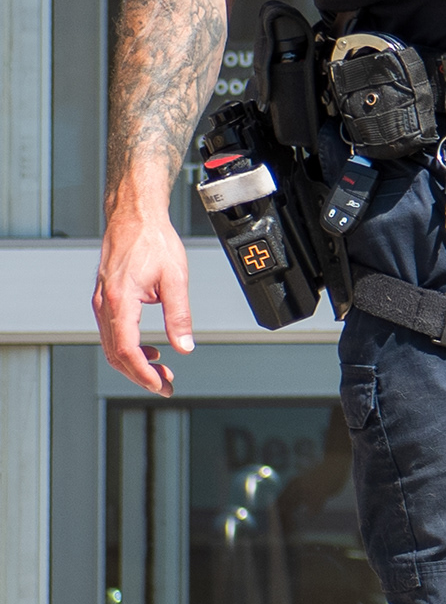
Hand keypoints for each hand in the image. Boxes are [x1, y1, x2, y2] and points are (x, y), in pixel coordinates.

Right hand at [92, 199, 194, 395]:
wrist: (134, 217)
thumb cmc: (153, 241)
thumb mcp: (175, 278)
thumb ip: (180, 315)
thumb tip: (185, 346)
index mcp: (119, 300)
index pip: (126, 349)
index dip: (143, 373)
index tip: (161, 386)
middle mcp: (104, 304)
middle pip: (115, 353)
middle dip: (140, 375)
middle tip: (166, 385)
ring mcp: (102, 302)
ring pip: (112, 345)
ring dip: (136, 363)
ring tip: (162, 372)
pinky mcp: (106, 299)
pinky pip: (113, 332)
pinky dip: (130, 347)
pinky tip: (152, 351)